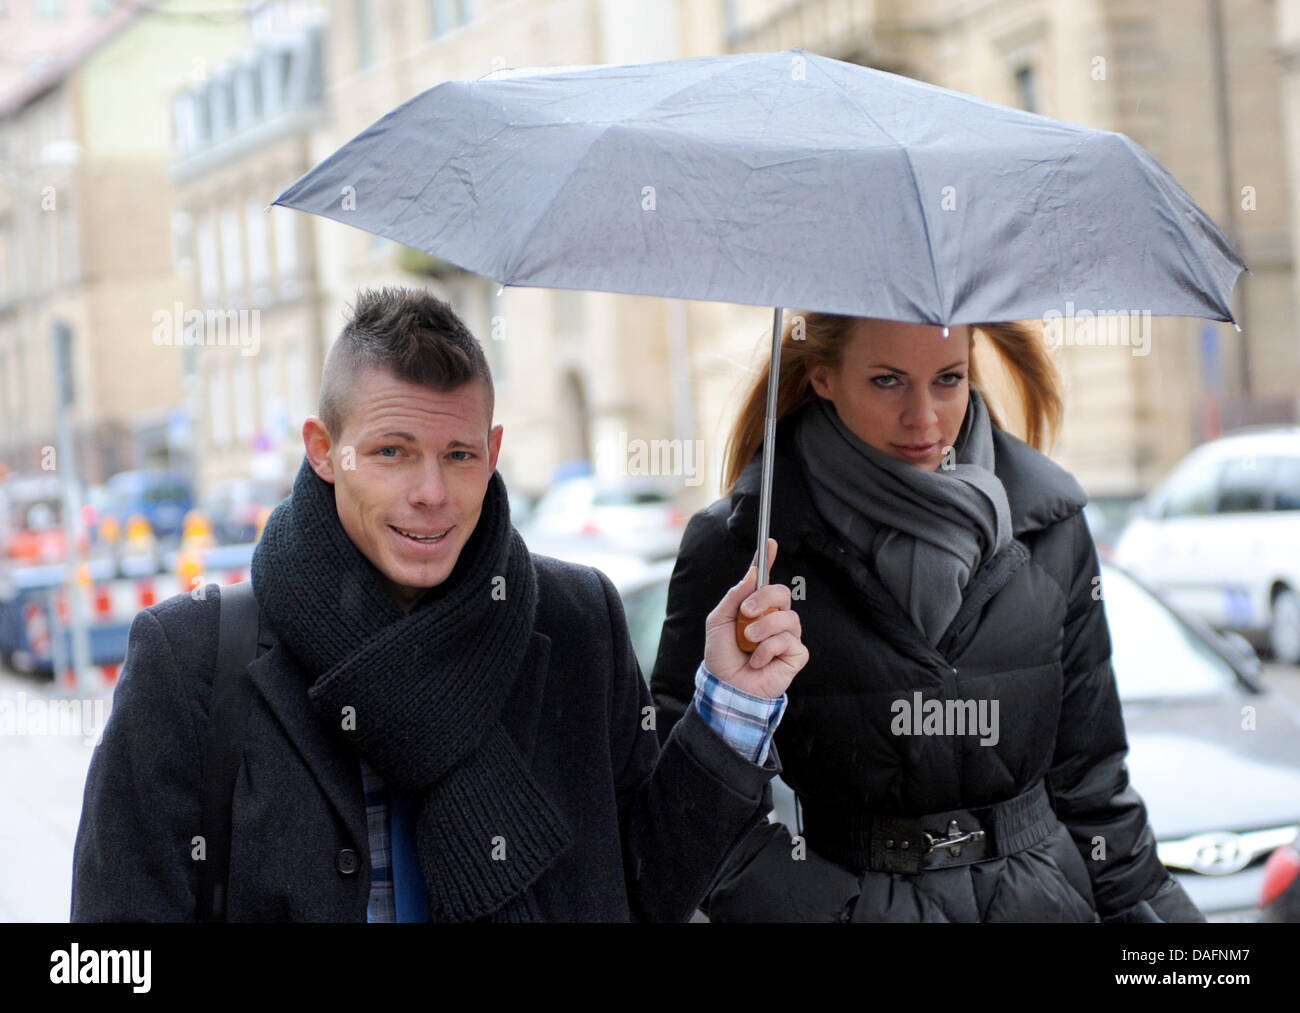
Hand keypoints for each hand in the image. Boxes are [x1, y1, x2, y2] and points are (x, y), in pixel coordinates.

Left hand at [702, 538, 807, 698]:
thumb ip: (735, 596)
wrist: (725, 687)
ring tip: (748, 643)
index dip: (768, 559)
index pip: (765, 579)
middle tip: (746, 613)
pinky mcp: (795, 654)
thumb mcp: (719, 621)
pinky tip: (757, 661)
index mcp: (755, 607)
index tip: (769, 542)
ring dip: (762, 630)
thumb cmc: (722, 655)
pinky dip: (768, 650)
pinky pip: (789, 641)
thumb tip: (754, 573)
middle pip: (782, 593)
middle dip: (764, 599)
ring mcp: (787, 635)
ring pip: (787, 617)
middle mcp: (774, 617)